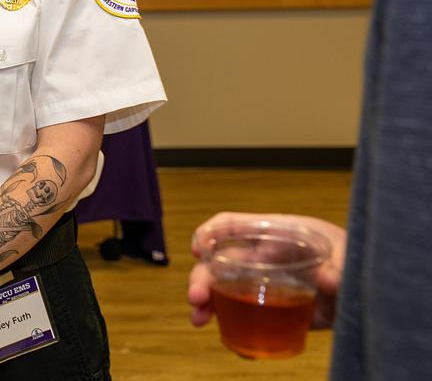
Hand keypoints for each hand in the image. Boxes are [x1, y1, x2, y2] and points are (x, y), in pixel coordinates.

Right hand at [188, 212, 345, 329]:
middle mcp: (264, 257)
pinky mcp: (275, 310)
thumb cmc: (357, 258)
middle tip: (196, 299)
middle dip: (201, 278)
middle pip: (221, 262)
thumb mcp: (352, 256)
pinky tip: (234, 344)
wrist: (372, 290)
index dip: (211, 232)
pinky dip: (236, 330)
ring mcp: (267, 284)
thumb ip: (343, 267)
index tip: (198, 250)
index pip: (235, 224)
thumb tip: (329, 280)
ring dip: (207, 303)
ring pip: (225, 290)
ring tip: (199, 320)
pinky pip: (247, 317)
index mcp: (277, 234)